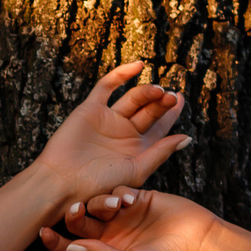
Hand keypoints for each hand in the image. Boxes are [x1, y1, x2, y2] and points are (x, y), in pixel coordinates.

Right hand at [32, 61, 191, 206]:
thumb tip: (187, 138)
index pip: (160, 126)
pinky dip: (121, 74)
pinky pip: (107, 87)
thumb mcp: (137, 170)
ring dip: (146, 92)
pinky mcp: (91, 109)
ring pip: (133, 99)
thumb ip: (160, 153)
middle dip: (161, 102)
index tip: (180, 100)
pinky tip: (139, 66)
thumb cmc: (99, 184)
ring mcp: (109, 119)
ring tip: (158, 91)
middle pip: (149, 110)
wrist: (63, 181)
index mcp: (138, 148)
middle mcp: (125, 132)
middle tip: (171, 97)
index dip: (172, 113)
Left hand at [38, 189, 218, 250]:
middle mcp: (109, 234)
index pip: (72, 249)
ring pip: (97, 203)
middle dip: (74, 214)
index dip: (56, 243)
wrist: (199, 241)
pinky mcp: (137, 198)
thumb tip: (72, 248)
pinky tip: (133, 200)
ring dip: (101, 202)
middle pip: (79, 222)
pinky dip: (121, 193)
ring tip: (117, 206)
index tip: (44, 233)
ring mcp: (122, 215)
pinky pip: (118, 191)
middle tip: (77, 207)